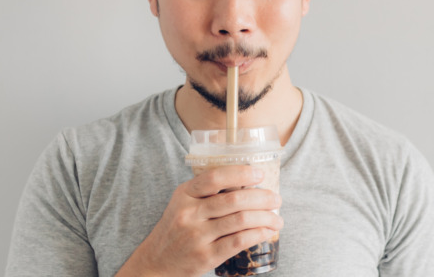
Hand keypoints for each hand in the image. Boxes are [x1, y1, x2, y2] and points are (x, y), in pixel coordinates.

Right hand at [116, 165, 282, 276]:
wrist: (156, 261)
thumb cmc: (177, 228)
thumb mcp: (183, 203)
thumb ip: (207, 192)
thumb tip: (247, 182)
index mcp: (185, 194)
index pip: (214, 178)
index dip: (240, 173)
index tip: (259, 174)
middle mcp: (189, 213)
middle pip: (233, 200)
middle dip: (262, 198)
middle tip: (276, 200)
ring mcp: (197, 236)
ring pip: (240, 220)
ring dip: (265, 218)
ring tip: (277, 218)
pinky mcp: (206, 256)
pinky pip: (238, 242)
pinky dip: (258, 235)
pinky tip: (267, 232)